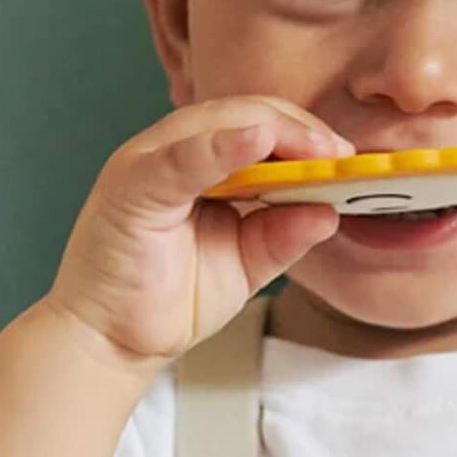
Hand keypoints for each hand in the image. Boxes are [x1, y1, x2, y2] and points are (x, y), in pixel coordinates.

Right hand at [45, 97, 353, 371]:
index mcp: (197, 164)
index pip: (257, 126)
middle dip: (298, 129)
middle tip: (340, 153)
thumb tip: (329, 212)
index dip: (304, 135)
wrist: (110, 343)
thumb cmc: (165, 300)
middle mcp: (170, 153)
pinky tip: (258, 141)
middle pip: (242, 113)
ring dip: (273, 130)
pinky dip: (220, 145)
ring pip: (215, 121)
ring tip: (316, 149)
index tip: (346, 158)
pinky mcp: (131, 187)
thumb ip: (282, 236)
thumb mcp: (244, 264)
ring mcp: (146, 164)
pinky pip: (181, 157)